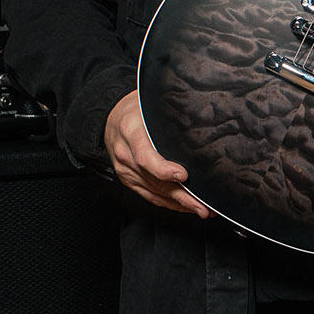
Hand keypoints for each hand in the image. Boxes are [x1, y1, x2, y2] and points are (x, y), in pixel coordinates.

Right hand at [103, 89, 208, 216]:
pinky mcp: (128, 180)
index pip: (145, 157)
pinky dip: (168, 203)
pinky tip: (184, 206)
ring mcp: (125, 170)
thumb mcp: (150, 104)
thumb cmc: (135, 108)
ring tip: (201, 209)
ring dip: (179, 204)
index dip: (164, 170)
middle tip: (203, 205)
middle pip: (154, 180)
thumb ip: (170, 113)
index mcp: (131, 131)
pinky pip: (149, 196)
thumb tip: (201, 115)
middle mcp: (125, 154)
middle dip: (181, 196)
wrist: (111, 117)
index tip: (183, 175)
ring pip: (154, 192)